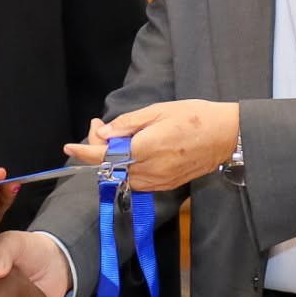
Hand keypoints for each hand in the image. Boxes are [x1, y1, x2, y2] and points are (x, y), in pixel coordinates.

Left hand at [62, 100, 239, 191]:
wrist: (226, 136)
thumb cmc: (194, 117)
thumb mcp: (158, 111)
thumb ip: (128, 124)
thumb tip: (104, 133)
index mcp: (144, 149)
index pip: (104, 157)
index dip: (83, 152)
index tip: (68, 147)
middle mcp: (149, 170)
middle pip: (110, 167)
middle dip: (100, 149)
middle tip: (103, 127)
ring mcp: (158, 181)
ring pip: (123, 175)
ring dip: (114, 159)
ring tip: (119, 136)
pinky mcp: (167, 185)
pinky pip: (138, 179)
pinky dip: (129, 166)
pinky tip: (133, 150)